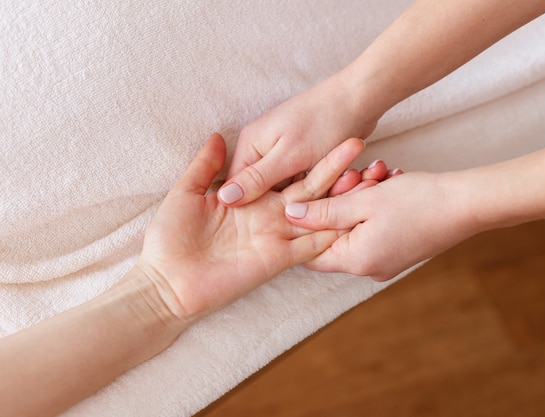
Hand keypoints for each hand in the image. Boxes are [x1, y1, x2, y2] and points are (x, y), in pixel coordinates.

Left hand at [139, 133, 365, 320]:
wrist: (166, 281)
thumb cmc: (170, 237)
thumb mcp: (186, 192)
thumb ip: (206, 165)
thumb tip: (219, 135)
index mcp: (251, 198)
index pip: (286, 172)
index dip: (304, 155)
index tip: (328, 132)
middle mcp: (269, 215)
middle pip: (309, 188)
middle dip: (333, 168)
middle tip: (356, 143)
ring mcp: (275, 236)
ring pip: (316, 213)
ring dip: (339, 198)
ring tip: (365, 175)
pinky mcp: (277, 258)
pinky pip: (310, 244)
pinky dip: (331, 231)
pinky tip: (352, 216)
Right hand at [218, 73, 378, 206]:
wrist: (360, 98)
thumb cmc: (324, 122)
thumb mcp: (289, 156)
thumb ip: (257, 178)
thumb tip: (222, 199)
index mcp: (250, 146)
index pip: (237, 189)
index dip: (249, 212)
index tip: (268, 229)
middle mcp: (261, 148)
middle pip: (261, 191)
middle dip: (281, 205)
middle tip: (303, 217)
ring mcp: (281, 152)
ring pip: (284, 189)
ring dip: (302, 199)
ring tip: (323, 205)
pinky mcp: (301, 155)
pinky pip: (301, 181)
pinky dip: (314, 189)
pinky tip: (331, 194)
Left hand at [285, 171, 479, 280]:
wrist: (468, 204)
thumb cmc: (419, 201)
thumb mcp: (364, 200)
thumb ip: (324, 210)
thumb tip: (290, 215)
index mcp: (357, 261)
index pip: (311, 253)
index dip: (307, 223)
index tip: (316, 194)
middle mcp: (370, 269)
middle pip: (335, 236)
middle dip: (340, 201)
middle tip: (356, 176)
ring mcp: (386, 261)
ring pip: (356, 227)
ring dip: (361, 198)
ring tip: (378, 174)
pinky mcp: (400, 251)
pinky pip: (374, 228)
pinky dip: (376, 206)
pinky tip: (389, 183)